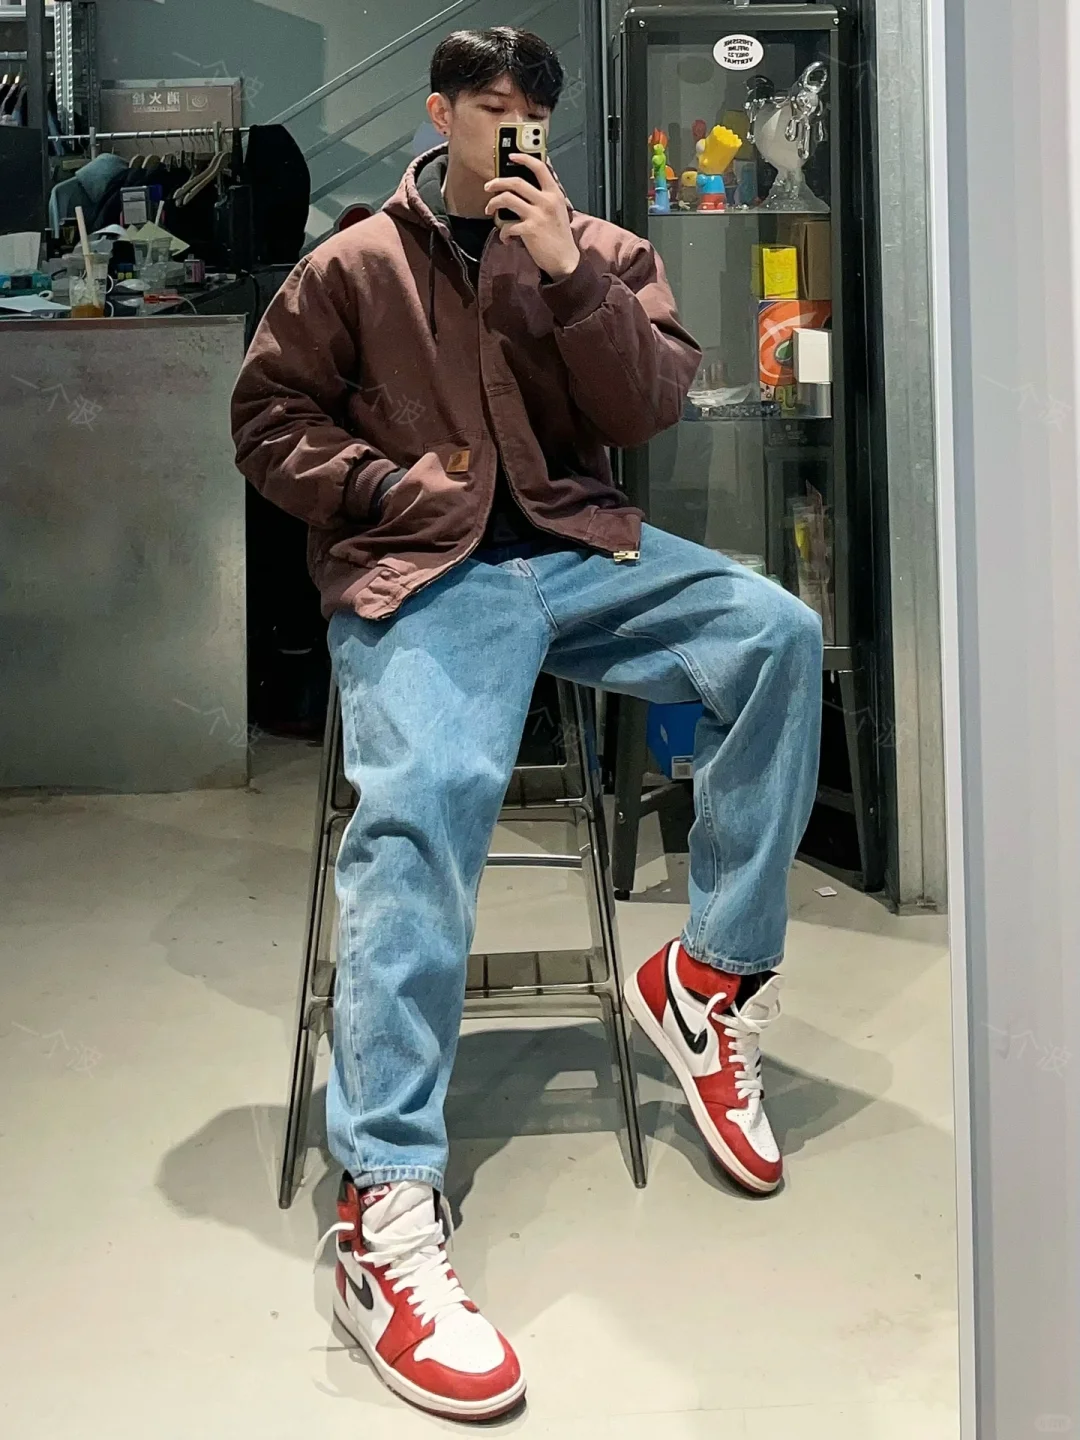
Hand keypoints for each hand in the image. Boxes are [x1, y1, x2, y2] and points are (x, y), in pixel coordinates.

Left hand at [483, 152, 579, 281]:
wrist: (565, 259)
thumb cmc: (559, 236)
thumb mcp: (558, 210)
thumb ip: (546, 196)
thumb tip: (528, 186)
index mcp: (554, 193)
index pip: (539, 168)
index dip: (524, 159)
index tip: (511, 157)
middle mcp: (546, 201)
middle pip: (516, 182)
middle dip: (497, 182)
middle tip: (488, 186)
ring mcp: (538, 215)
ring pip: (507, 199)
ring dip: (493, 203)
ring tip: (489, 209)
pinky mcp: (530, 230)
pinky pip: (508, 226)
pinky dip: (503, 233)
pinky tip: (505, 238)